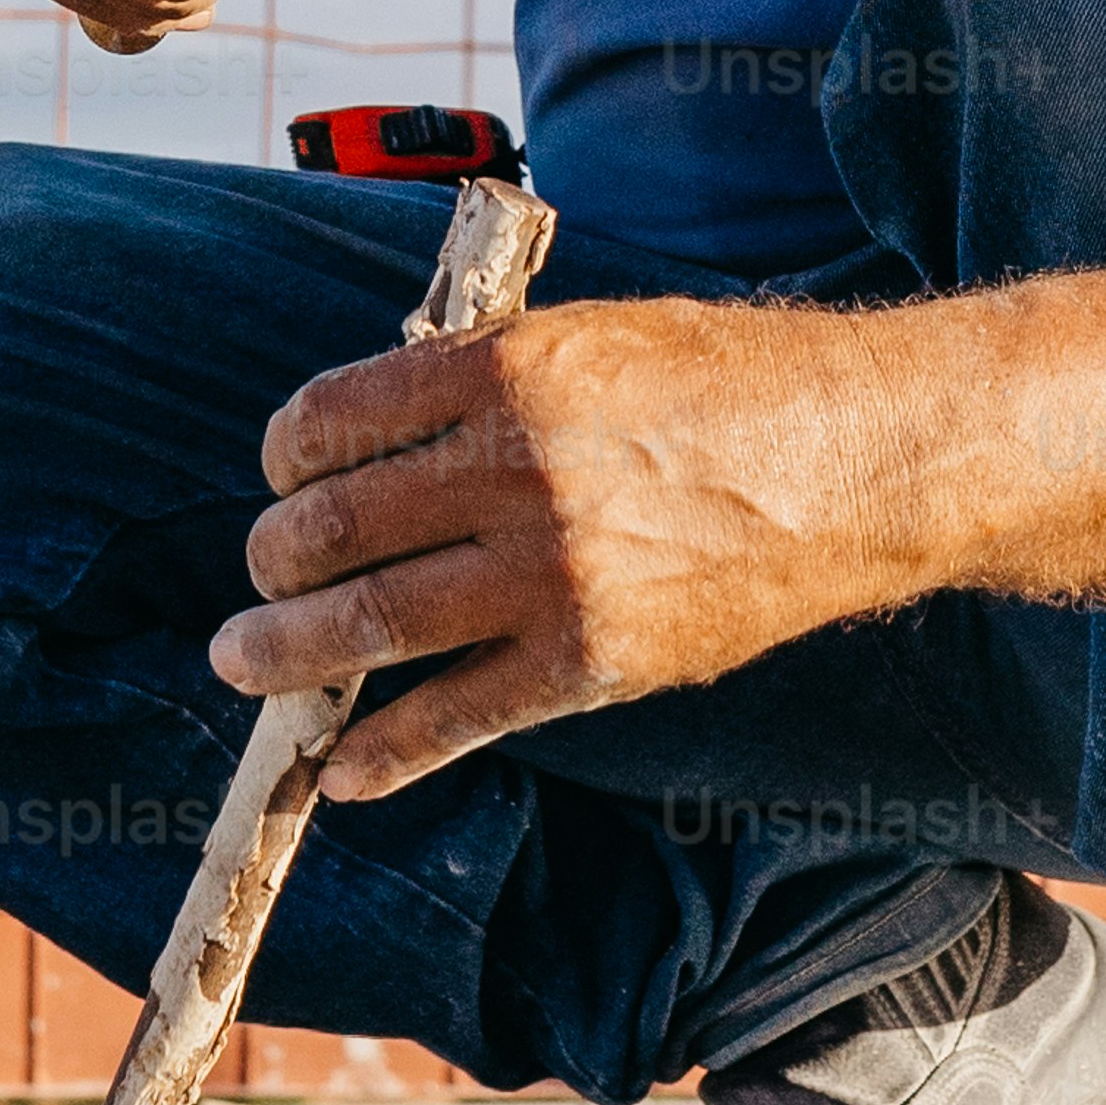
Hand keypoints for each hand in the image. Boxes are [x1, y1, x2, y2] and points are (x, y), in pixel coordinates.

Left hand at [209, 299, 897, 797]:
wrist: (858, 458)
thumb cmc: (729, 379)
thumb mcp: (595, 335)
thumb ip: (485, 378)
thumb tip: (383, 433)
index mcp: (507, 370)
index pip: (334, 419)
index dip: (287, 455)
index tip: (283, 475)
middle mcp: (514, 470)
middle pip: (332, 529)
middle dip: (273, 559)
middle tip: (261, 575)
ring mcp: (550, 574)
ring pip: (367, 627)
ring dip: (285, 654)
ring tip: (247, 662)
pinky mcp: (590, 662)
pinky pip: (454, 718)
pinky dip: (382, 752)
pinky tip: (345, 768)